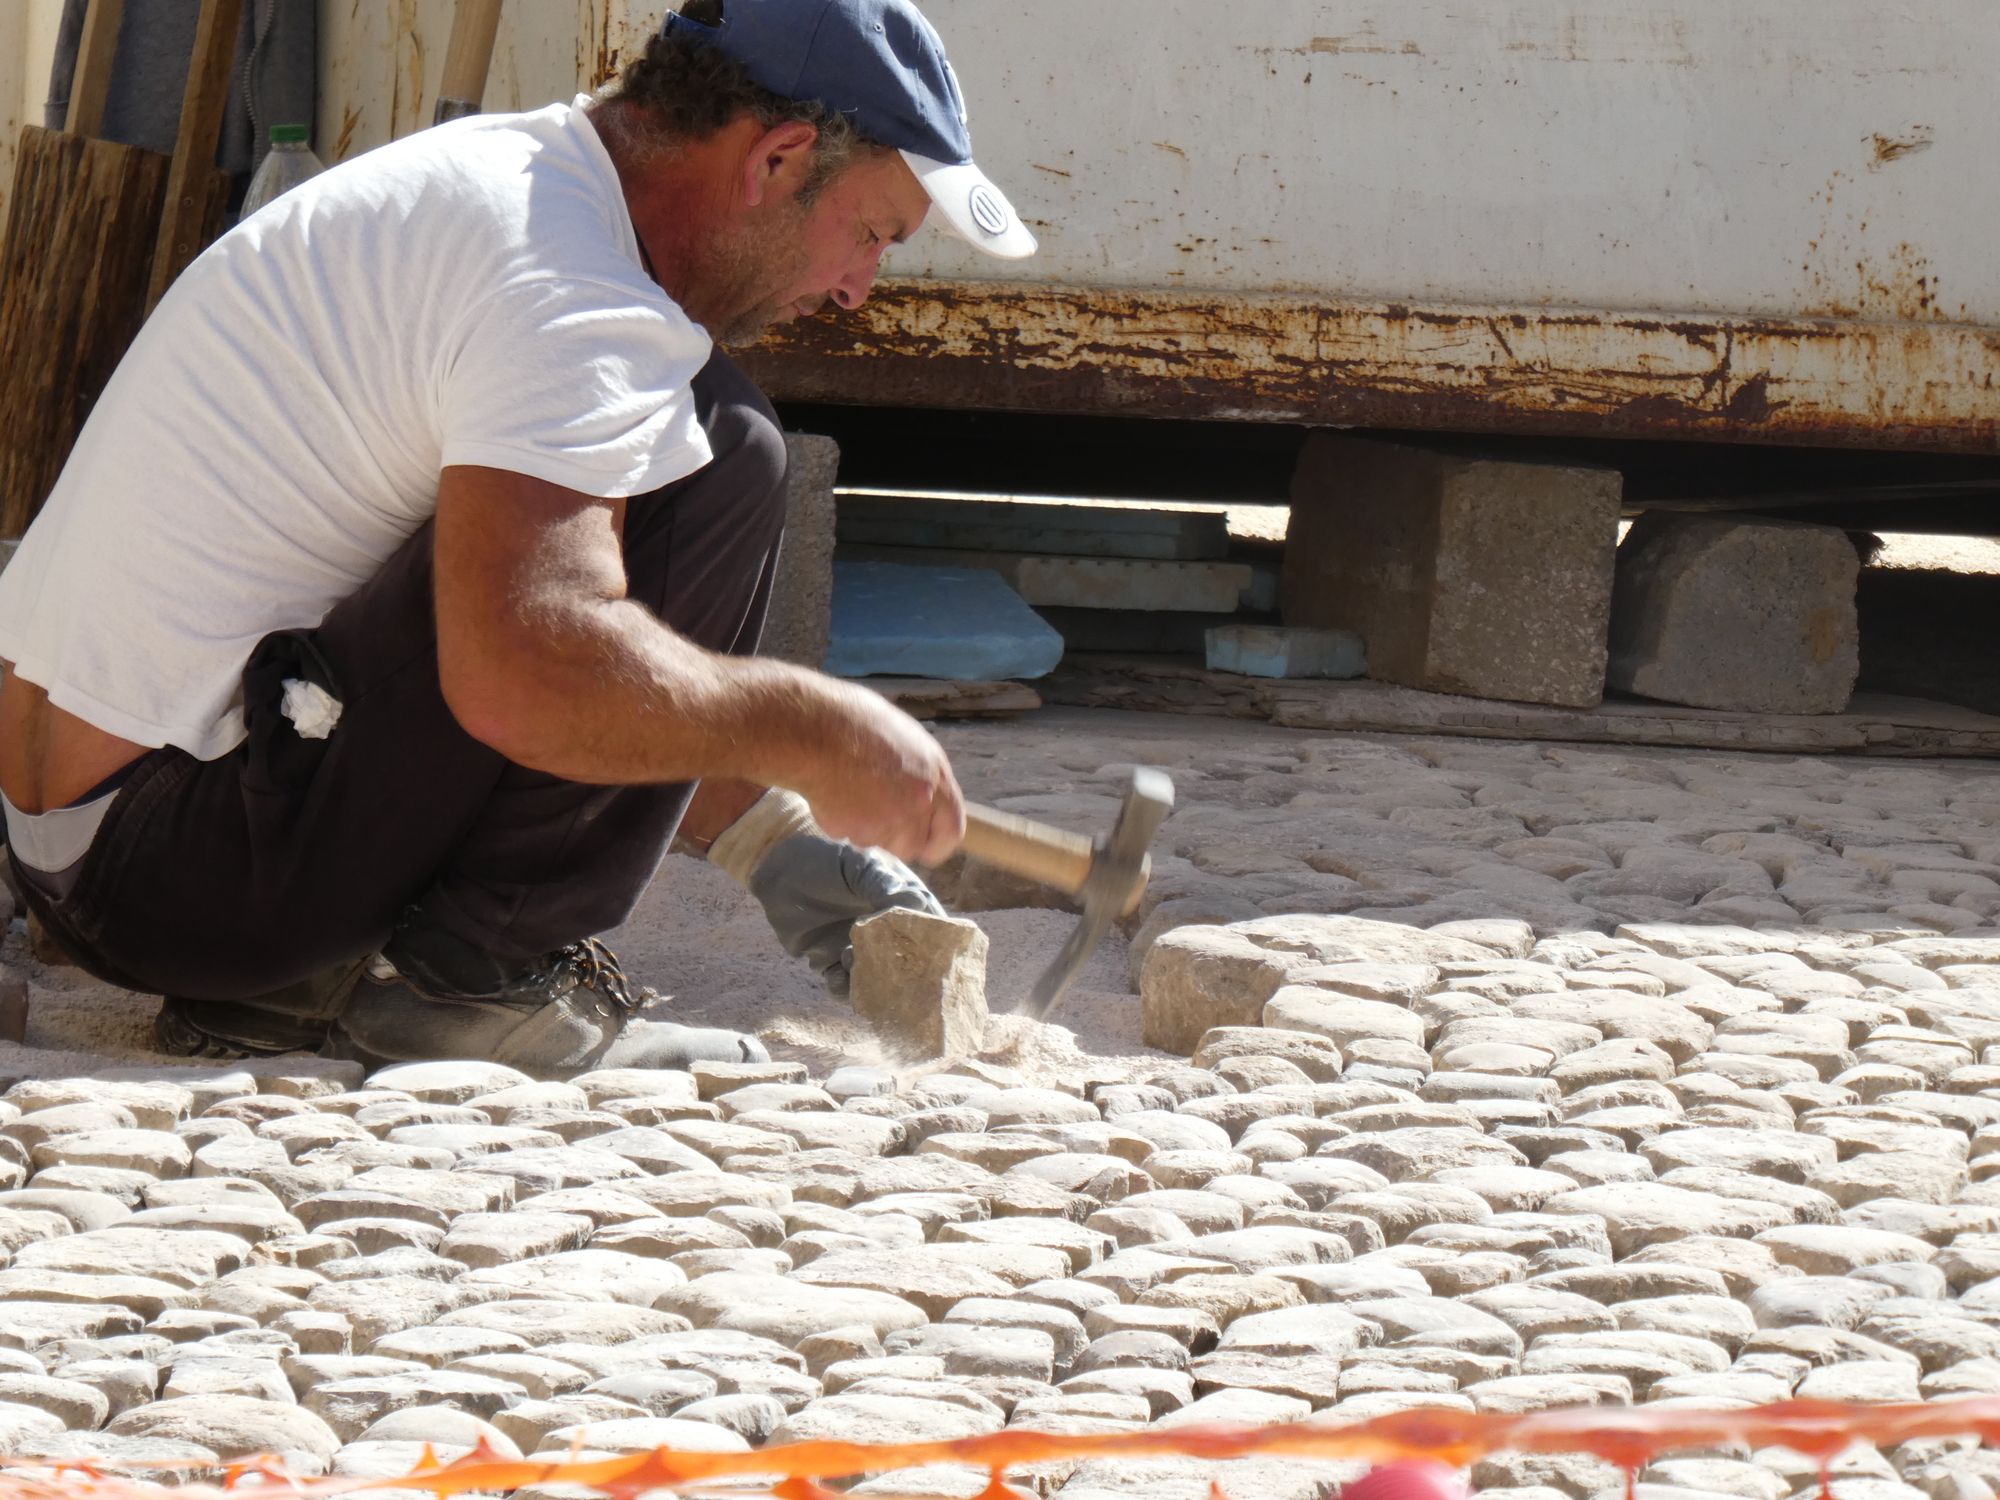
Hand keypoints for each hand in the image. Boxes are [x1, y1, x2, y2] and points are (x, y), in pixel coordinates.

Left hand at [747, 834, 946, 995]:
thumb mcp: (863, 864)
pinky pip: (845, 988)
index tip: (925, 953)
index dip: (933, 945)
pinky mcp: (832, 964)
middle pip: (907, 964)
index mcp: (904, 904)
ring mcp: (860, 950)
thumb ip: (888, 886)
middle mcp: (886, 932)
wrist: (780, 867)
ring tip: (854, 960)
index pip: (930, 930)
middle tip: (891, 972)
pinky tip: (836, 972)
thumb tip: (914, 908)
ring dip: (870, 981)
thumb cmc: (826, 857)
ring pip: (877, 980)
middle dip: (903, 974)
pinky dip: (844, 988)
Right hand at [777, 682, 964, 866]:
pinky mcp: (855, 829)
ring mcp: (887, 819)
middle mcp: (917, 802)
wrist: (813, 727)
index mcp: (935, 775)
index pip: (952, 828)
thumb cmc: (853, 721)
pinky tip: (830, 791)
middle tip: (871, 813)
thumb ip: (918, 773)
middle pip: (911, 845)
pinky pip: (847, 835)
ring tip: (847, 788)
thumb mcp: (904, 739)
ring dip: (863, 827)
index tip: (927, 851)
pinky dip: (837, 820)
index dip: (938, 844)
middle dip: (893, 838)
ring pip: (877, 842)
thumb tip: (920, 792)